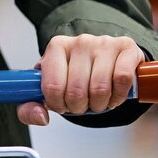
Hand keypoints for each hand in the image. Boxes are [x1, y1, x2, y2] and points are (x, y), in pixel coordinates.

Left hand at [17, 34, 141, 125]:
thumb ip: (31, 106)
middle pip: (77, 91)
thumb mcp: (50, 87)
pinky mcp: (126, 48)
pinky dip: (118, 96)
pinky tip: (114, 94)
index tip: (63, 104)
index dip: (59, 105)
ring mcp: (104, 43)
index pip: (52, 87)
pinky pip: (122, 79)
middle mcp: (79, 41)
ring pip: (100, 88)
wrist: (107, 58)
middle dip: (80, 107)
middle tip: (83, 104)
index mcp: (56, 47)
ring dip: (100, 104)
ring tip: (98, 99)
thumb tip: (39, 116)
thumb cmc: (77, 74)